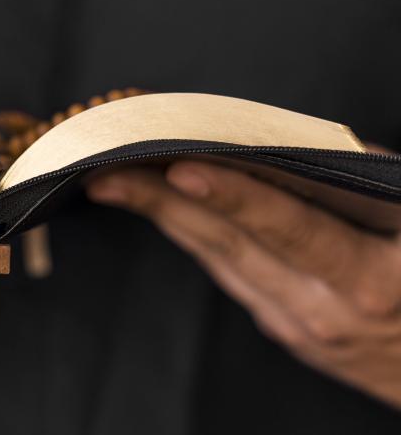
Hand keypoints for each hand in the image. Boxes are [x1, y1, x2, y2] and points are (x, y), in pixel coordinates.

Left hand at [87, 160, 400, 408]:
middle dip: (163, 202)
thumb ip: (371, 186)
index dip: (232, 196)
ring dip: (166, 217)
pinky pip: (231, 275)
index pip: (287, 225)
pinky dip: (196, 237)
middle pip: (230, 244)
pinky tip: (163, 209)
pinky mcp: (284, 329)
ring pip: (220, 260)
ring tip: (117, 182)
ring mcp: (297, 323)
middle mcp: (322, 307)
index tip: (179, 167)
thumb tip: (299, 149)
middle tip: (109, 170)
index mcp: (367, 279)